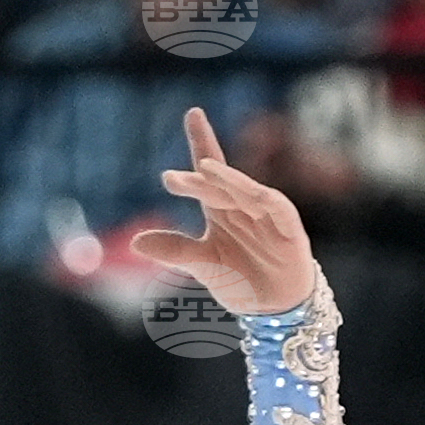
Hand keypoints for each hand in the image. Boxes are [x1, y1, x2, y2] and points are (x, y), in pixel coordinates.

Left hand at [128, 105, 315, 315]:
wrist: (274, 310)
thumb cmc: (241, 282)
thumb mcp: (203, 265)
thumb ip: (175, 250)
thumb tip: (136, 243)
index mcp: (220, 209)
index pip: (208, 172)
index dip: (202, 142)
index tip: (193, 114)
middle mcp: (241, 205)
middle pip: (221, 180)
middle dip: (202, 171)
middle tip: (173, 177)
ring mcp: (266, 214)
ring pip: (245, 190)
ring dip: (228, 180)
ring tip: (206, 170)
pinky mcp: (288, 228)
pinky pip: (277, 207)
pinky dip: (264, 199)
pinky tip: (250, 193)